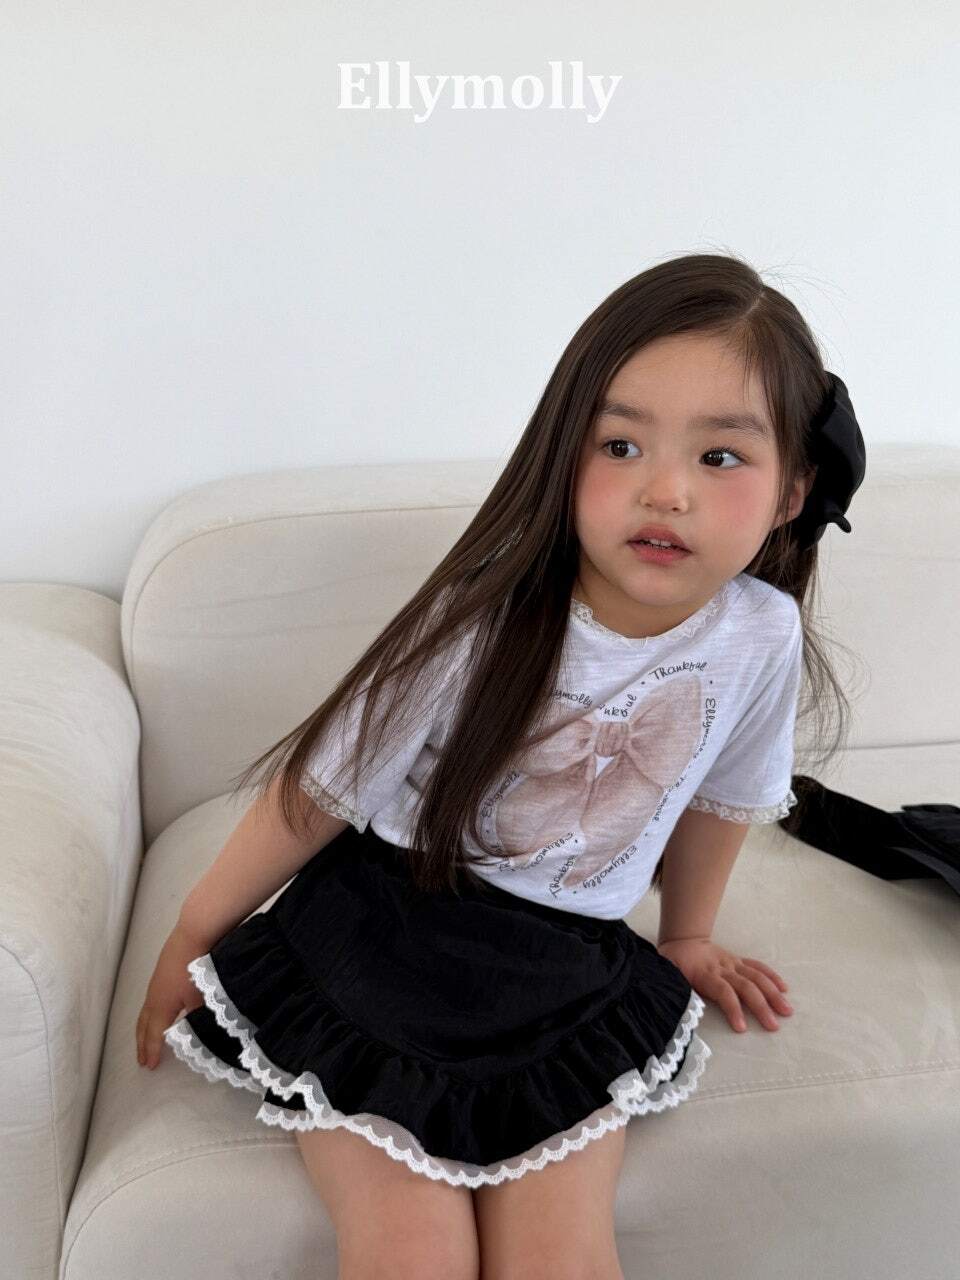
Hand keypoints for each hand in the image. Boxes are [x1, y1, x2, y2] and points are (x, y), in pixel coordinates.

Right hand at [136, 920, 209, 1068]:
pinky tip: (157, 1011)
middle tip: (140, 1059)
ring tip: (143, 1039)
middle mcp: (153, 997)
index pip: (154, 1034)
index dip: (151, 1051)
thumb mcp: (199, 998)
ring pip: (145, 1011)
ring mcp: (155, 983)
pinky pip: (150, 1000)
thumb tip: (199, 1032)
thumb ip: (197, 1018)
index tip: (149, 1066)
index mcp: (161, 1006)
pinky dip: (149, 1013)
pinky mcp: (161, 972)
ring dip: (143, 1028)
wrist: (193, 933)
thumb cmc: (196, 967)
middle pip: (143, 1025)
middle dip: (141, 1043)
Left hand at [657, 936, 793, 1033]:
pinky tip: (784, 989)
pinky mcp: (738, 961)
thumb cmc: (675, 964)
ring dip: (773, 994)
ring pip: (756, 977)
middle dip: (761, 1006)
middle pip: (745, 986)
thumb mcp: (670, 977)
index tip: (741, 1028)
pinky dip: (771, 977)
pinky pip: (757, 967)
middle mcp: (722, 968)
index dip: (733, 1008)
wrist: (682, 941)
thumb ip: (678, 992)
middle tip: (773, 1026)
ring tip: (786, 1011)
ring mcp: (733, 963)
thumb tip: (681, 1011)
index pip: (723, 992)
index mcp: (705, 975)